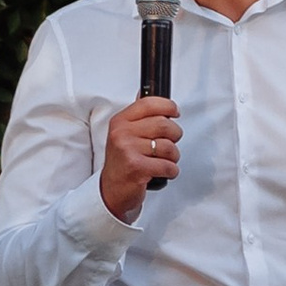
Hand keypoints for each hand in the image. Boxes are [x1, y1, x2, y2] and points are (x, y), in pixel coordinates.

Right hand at [99, 94, 180, 222]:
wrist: (110, 191)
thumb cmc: (121, 162)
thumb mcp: (123, 134)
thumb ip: (137, 116)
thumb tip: (148, 94)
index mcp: (120, 121)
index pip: (149, 103)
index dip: (168, 106)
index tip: (175, 112)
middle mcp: (122, 133)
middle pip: (164, 124)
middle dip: (175, 136)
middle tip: (170, 143)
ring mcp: (128, 150)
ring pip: (169, 147)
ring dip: (173, 157)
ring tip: (163, 160)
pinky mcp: (137, 168)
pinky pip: (168, 165)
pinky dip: (171, 171)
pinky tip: (162, 172)